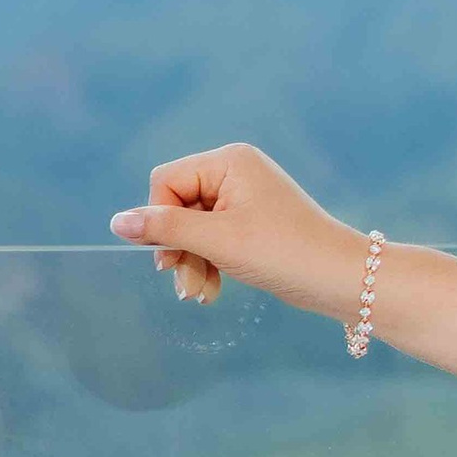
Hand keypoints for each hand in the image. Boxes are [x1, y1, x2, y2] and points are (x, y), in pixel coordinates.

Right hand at [110, 145, 365, 318]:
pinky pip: (213, 238)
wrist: (339, 278)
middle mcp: (236, 171)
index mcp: (229, 161)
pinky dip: (208, 263)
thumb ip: (166, 228)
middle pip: (178, 206)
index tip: (167, 257)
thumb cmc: (283, 252)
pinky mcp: (252, 222)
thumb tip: (118, 222)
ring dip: (191, 262)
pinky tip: (211, 291)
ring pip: (193, 228)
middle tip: (184, 286)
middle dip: (178, 249)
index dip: (160, 220)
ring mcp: (245, 197)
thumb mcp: (217, 240)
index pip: (166, 181)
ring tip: (199, 295)